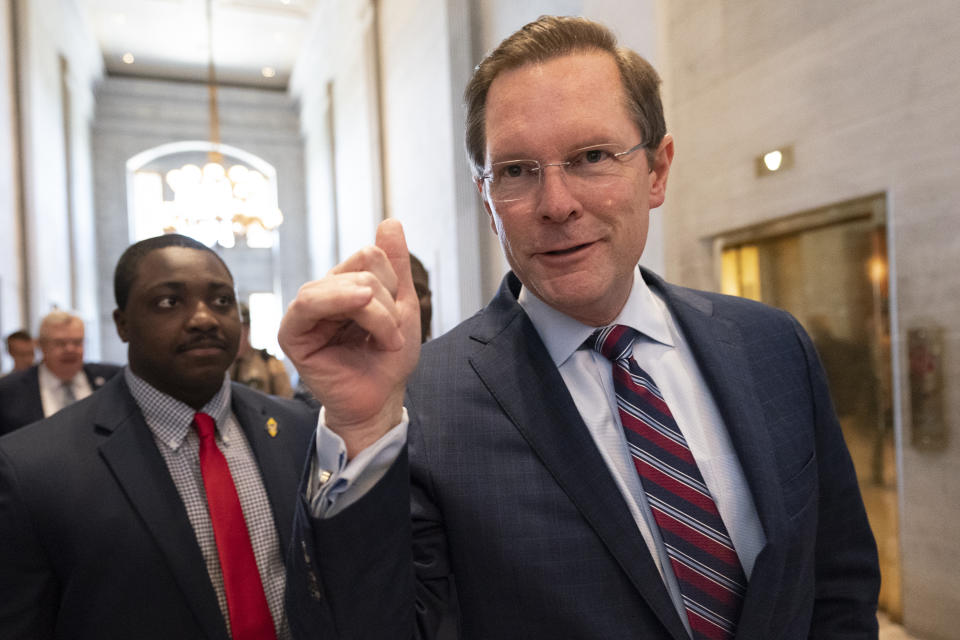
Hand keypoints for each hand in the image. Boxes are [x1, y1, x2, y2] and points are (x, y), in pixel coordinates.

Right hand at [279, 219, 420, 457]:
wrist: (380, 400)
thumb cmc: (388, 359)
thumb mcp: (402, 306)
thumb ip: (395, 264)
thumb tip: (390, 221)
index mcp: (344, 285)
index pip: (370, 255)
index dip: (393, 284)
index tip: (400, 320)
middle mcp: (322, 293)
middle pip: (362, 264)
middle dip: (389, 303)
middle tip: (392, 337)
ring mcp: (305, 311)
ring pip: (345, 283)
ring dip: (378, 315)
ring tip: (386, 342)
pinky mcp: (292, 332)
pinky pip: (309, 303)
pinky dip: (343, 306)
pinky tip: (361, 318)